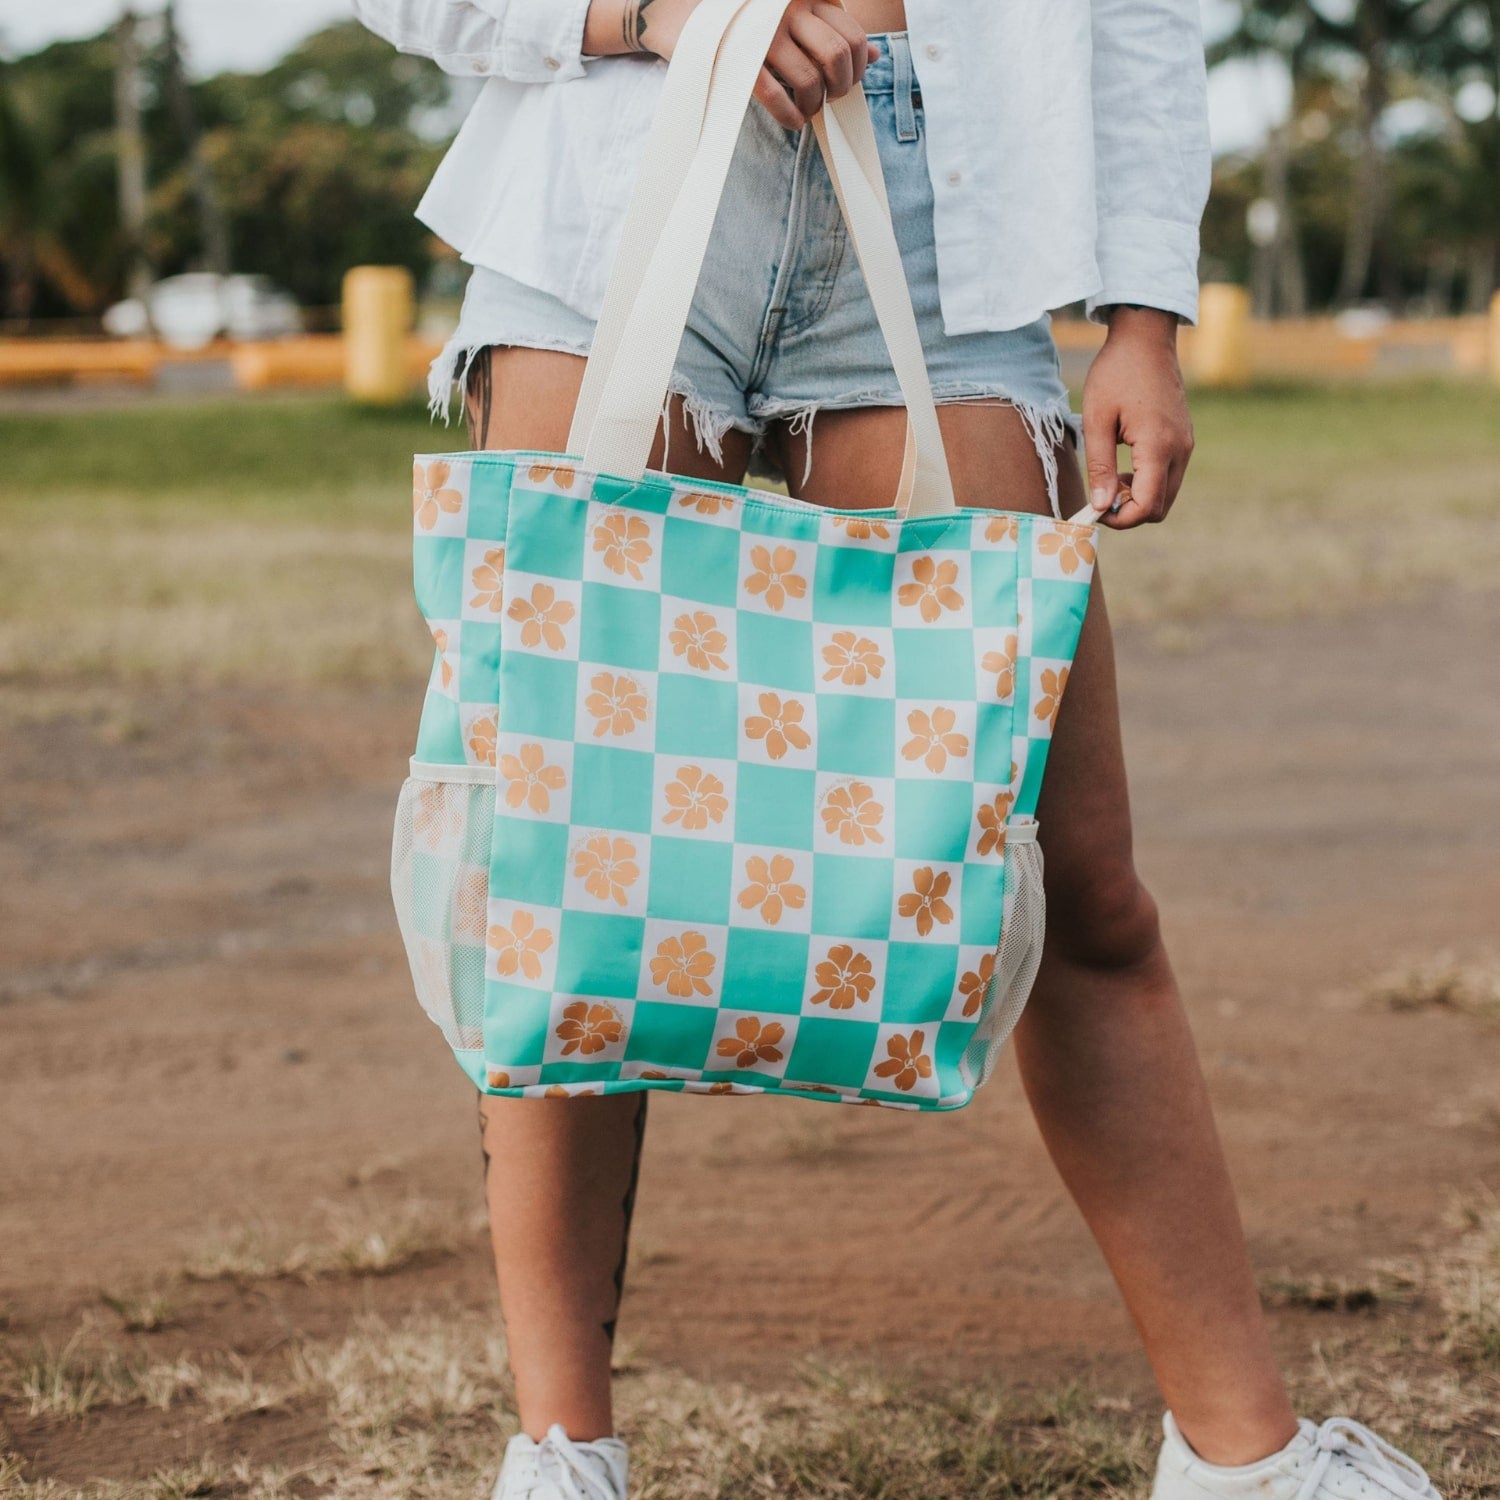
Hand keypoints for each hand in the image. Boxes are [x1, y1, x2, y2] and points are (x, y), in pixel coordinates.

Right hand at [585, 0, 877, 129]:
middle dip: (839, 88)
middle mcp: (789, 8)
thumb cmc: (742, 21)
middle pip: (837, 56)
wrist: (679, 15)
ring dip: (814, 104)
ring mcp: (765, 32)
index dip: (857, 68)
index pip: (852, 35)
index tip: (845, 84)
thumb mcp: (790, 17)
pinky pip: (777, 95)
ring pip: (810, 78)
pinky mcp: (742, 58)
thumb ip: (831, 31)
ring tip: (806, 110)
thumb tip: (873, 55)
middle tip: (827, 99)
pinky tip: (792, 120)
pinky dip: (790, 115)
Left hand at [1081, 306, 1194, 529]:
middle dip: (1129, 511)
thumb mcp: (1097, 420)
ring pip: (1167, 494)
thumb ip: (1100, 467)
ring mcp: (1186, 444)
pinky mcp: (1184, 439)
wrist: (1146, 337)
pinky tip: (1126, 464)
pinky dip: (1148, 482)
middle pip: (1160, 507)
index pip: (1147, 506)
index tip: (1094, 510)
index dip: (1120, 519)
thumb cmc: (1116, 373)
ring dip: (1138, 496)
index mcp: (1158, 446)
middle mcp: (1180, 449)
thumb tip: (1101, 506)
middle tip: (1101, 492)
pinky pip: (1170, 475)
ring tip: (1112, 475)